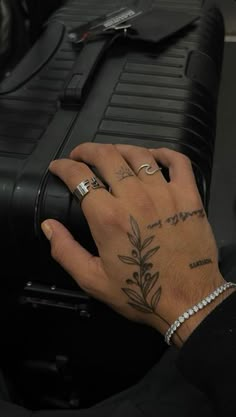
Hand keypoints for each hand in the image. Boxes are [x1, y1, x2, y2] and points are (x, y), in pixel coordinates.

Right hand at [41, 144, 225, 345]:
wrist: (188, 301)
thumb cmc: (141, 292)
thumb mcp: (92, 280)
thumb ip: (65, 250)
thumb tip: (48, 226)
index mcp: (108, 218)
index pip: (80, 176)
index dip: (63, 166)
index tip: (59, 166)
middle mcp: (135, 198)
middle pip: (107, 156)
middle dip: (87, 150)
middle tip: (80, 154)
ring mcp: (165, 194)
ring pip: (139, 154)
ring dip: (119, 148)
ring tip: (111, 153)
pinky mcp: (188, 196)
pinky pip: (178, 161)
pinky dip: (164, 152)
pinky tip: (153, 156)